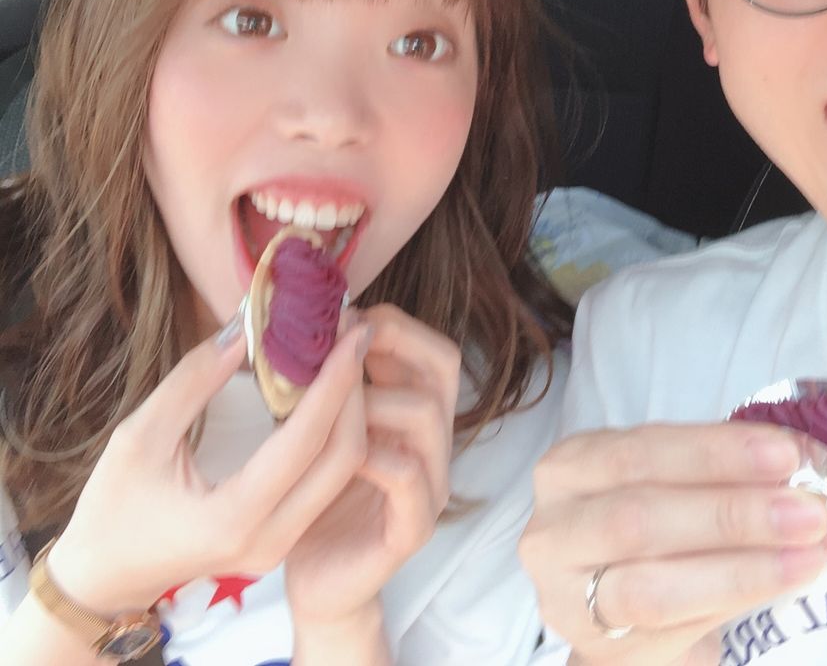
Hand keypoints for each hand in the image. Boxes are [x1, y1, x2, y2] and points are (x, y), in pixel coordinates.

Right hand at [48, 318, 370, 613]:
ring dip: (352, 407)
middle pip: (343, 457)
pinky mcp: (287, 535)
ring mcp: (284, 544)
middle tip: (355, 331)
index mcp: (232, 519)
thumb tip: (246, 327)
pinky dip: (338, 429)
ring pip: (344, 469)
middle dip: (355, 389)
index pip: (305, 442)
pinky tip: (333, 386)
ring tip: (347, 348)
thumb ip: (194, 381)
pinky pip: (330, 479)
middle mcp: (270, 539)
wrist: (105, 576)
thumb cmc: (114, 506)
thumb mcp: (138, 437)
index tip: (352, 330)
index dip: (335, 381)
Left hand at [284, 303, 459, 627]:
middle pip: (444, 369)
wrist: (314, 579)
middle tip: (343, 341)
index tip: (343, 318)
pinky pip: (409, 478)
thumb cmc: (315, 497)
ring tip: (330, 405)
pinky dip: (376, 456)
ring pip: (429, 416)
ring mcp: (429, 486)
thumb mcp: (320, 428)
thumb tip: (311, 325)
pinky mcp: (413, 528)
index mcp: (414, 416)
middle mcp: (432, 444)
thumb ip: (330, 385)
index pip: (433, 350)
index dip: (395, 326)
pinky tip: (340, 455)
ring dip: (375, 397)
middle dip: (394, 342)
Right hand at [520, 423, 826, 665]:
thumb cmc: (650, 516)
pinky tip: (778, 583)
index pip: (638, 451)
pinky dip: (729, 605)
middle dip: (731, 514)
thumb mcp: (662, 475)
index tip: (784, 455)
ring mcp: (568, 600)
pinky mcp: (598, 653)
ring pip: (650, 588)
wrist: (615, 595)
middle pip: (639, 520)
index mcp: (567, 469)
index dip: (713, 453)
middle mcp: (553, 533)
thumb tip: (797, 457)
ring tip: (807, 553)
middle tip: (807, 510)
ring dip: (740, 569)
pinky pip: (668, 633)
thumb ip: (711, 465)